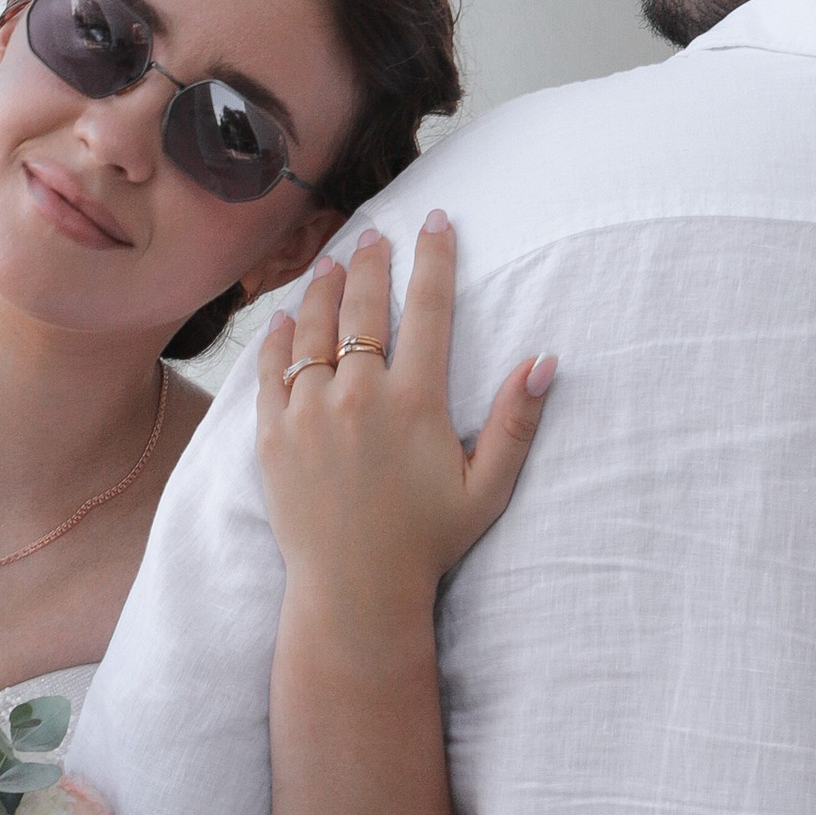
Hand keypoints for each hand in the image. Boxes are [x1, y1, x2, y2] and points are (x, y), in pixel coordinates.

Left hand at [257, 212, 553, 639]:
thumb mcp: (486, 487)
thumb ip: (516, 422)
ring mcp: (309, 414)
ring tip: (330, 262)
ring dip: (322, 288)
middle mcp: (358, 397)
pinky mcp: (272, 436)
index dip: (433, 258)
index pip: (428, 309)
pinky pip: (270, 369)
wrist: (354, 591)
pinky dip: (278, 336)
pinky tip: (285, 316)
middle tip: (374, 235)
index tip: (435, 223)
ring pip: (312, 329)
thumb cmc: (427, 541)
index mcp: (414, 403)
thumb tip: (545, 362)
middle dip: (371, 262)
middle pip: (362, 306)